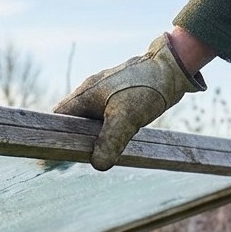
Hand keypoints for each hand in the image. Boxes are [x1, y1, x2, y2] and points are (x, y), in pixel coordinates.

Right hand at [52, 32, 206, 170]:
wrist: (173, 67)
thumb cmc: (147, 87)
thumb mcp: (127, 118)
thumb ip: (110, 141)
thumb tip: (97, 165)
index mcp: (85, 94)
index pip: (58, 117)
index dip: (56, 135)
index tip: (62, 152)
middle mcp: (90, 91)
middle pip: (73, 119)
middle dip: (76, 137)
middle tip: (86, 154)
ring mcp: (104, 92)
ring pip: (91, 118)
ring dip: (95, 133)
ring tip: (104, 147)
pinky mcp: (119, 95)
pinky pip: (105, 114)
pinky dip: (108, 126)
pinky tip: (120, 135)